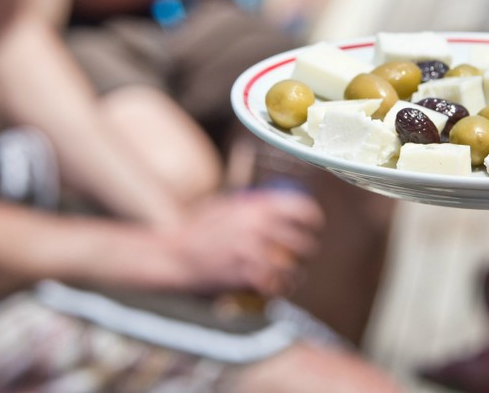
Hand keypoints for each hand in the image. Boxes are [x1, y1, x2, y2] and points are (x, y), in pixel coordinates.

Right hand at [162, 191, 322, 296]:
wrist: (173, 254)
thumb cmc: (196, 228)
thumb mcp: (224, 204)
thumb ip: (250, 203)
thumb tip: (277, 200)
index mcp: (255, 206)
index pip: (300, 208)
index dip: (313, 218)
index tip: (314, 225)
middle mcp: (257, 227)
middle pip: (302, 241)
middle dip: (307, 250)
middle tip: (304, 254)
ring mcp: (252, 252)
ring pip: (293, 267)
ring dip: (296, 273)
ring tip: (295, 275)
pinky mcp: (244, 275)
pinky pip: (275, 285)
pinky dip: (280, 288)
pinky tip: (280, 288)